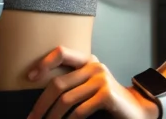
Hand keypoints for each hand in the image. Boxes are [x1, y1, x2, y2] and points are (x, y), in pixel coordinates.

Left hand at [27, 47, 159, 118]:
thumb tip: (41, 94)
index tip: (29, 77)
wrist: (136, 110)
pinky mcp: (106, 94)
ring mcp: (101, 80)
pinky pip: (79, 110)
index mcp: (86, 60)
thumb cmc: (107, 100)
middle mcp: (93, 66)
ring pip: (66, 99)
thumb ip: (71, 81)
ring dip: (52, 115)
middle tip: (32, 117)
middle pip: (58, 83)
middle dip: (41, 103)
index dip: (43, 63)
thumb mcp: (89, 85)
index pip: (61, 53)